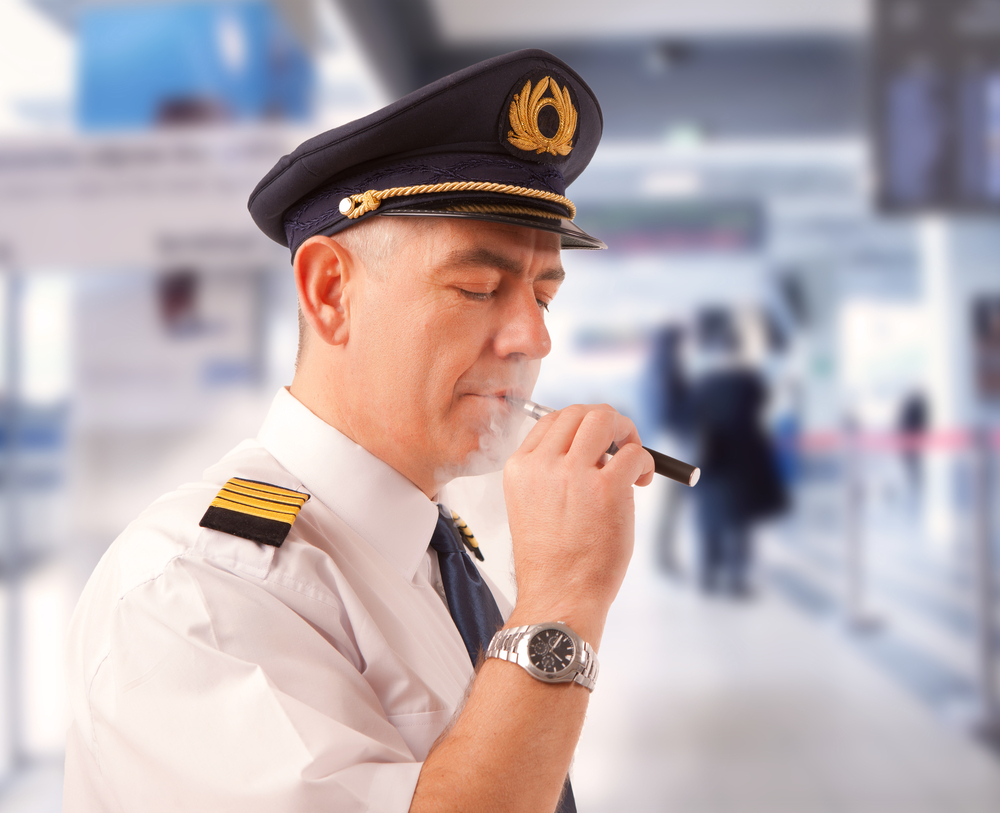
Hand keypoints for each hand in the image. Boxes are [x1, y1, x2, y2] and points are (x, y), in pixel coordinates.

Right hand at [502, 404, 653, 646]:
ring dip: (626, 431)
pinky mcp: (607, 489)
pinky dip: (645, 462)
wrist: (559, 597)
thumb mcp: (532, 505)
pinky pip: (633, 454)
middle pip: (578, 412)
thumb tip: (594, 449)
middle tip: (621, 445)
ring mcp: (574, 474)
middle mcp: (543, 465)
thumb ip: (552, 473)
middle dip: (606, 421)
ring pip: (604, 419)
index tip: (596, 445)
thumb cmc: (552, 561)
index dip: (580, 426)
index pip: (550, 420)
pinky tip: (641, 482)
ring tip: (633, 460)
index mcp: (520, 468)